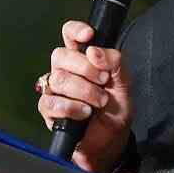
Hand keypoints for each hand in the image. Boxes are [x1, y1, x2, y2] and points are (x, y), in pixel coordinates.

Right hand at [36, 19, 133, 172]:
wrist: (111, 142)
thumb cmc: (115, 111)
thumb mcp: (124, 84)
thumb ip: (115, 62)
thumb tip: (93, 50)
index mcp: (82, 59)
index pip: (70, 34)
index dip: (75, 30)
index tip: (89, 36)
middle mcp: (65, 71)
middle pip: (60, 55)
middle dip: (86, 69)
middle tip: (104, 82)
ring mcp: (54, 91)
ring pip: (58, 79)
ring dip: (84, 91)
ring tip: (99, 103)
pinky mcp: (48, 111)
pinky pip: (52, 102)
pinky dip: (72, 108)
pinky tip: (84, 114)